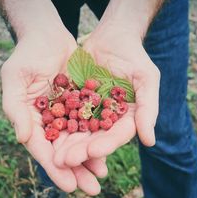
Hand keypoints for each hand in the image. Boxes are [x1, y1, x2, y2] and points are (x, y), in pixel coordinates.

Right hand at [1, 30, 105, 194]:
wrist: (47, 34)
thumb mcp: (15, 78)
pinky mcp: (81, 103)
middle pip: (64, 151)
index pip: (43, 150)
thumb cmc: (26, 55)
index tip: (69, 187)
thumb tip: (22, 140)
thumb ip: (16, 109)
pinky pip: (91, 123)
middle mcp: (48, 121)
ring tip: (103, 175)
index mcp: (30, 121)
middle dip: (78, 170)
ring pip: (79, 141)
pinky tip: (109, 149)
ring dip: (91, 158)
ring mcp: (66, 113)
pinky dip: (99, 136)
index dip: (55, 169)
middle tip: (92, 190)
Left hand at [57, 26, 159, 167]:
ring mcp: (90, 112)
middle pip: (94, 140)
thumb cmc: (133, 56)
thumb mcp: (146, 78)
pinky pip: (63, 116)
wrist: (112, 36)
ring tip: (55, 157)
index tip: (92, 152)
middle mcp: (108, 120)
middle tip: (66, 161)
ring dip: (67, 146)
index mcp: (127, 118)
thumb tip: (149, 142)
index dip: (105, 145)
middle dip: (81, 151)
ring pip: (77, 133)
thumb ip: (148, 108)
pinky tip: (46, 137)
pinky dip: (56, 127)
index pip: (116, 136)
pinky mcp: (74, 103)